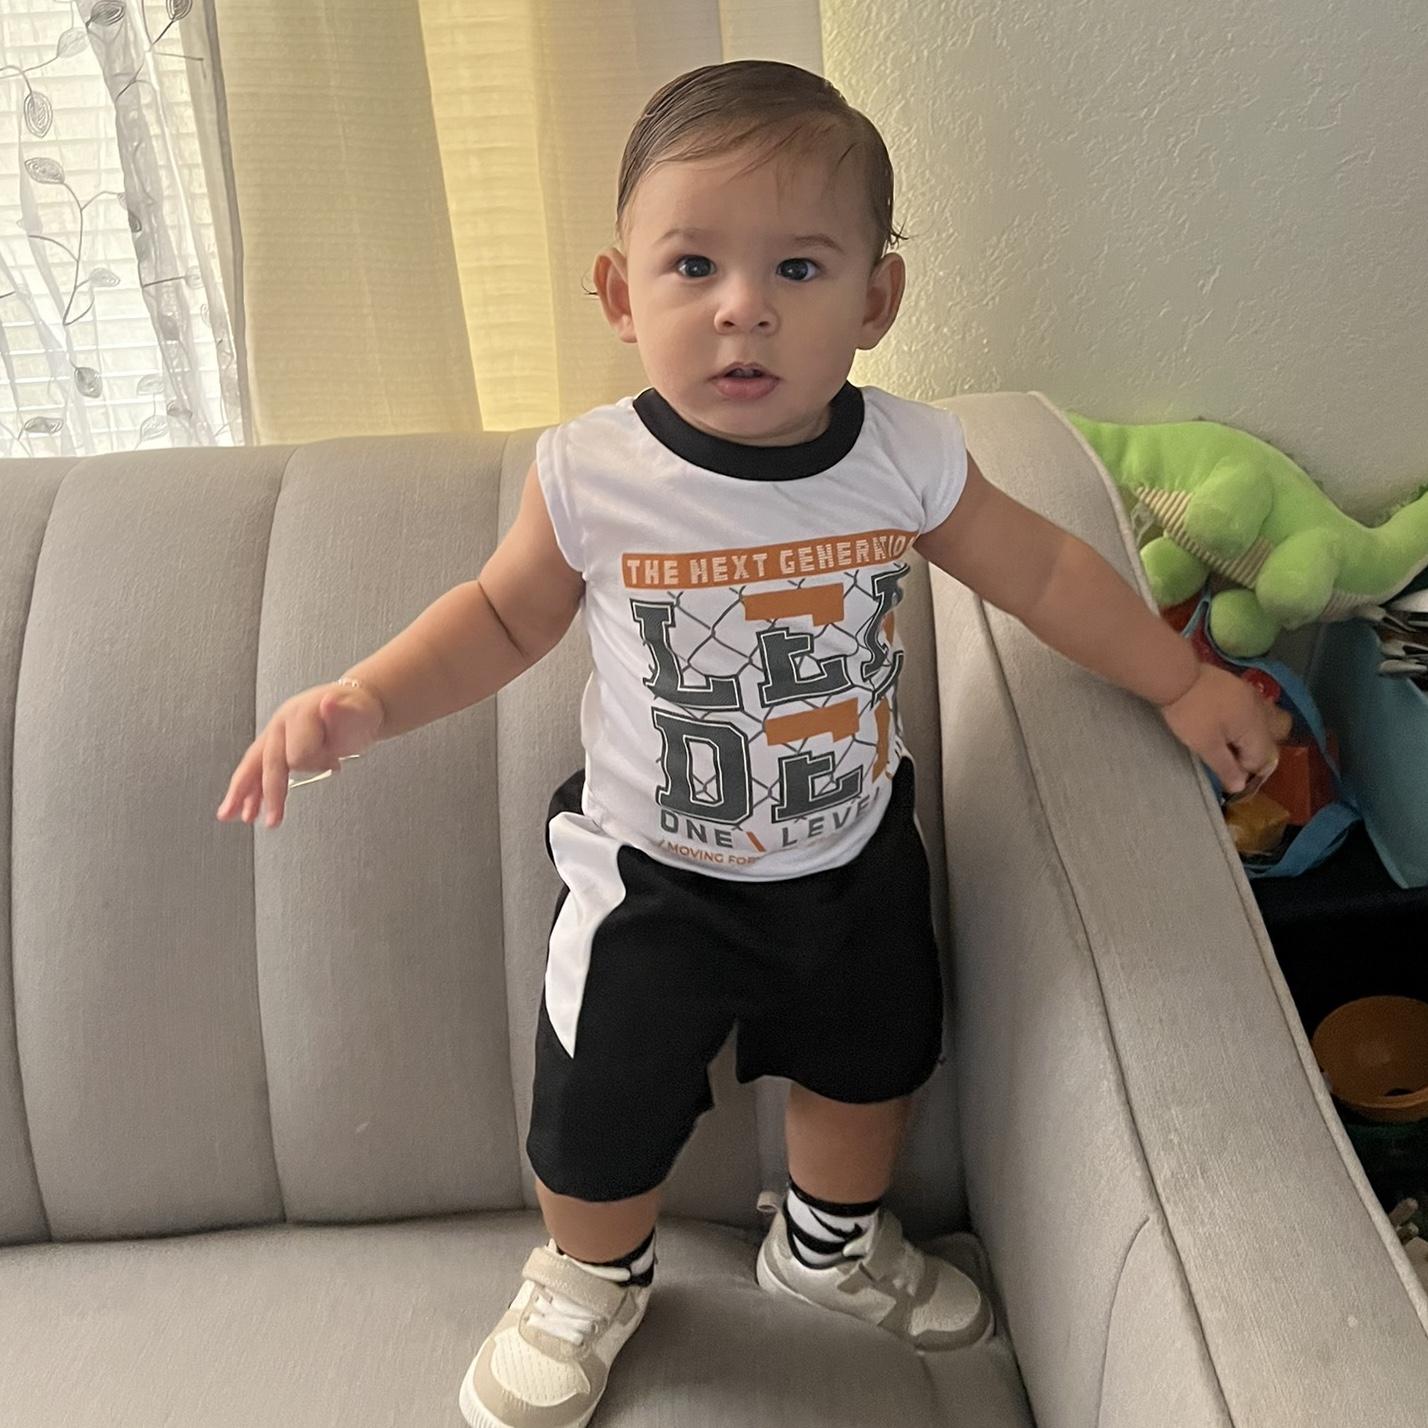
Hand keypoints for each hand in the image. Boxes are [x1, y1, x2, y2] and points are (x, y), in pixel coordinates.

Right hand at [215, 681, 385, 829]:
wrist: (354, 705)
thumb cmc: (357, 711)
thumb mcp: (358, 712)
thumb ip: (343, 712)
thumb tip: (330, 703)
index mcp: (300, 714)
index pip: (298, 753)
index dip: (315, 764)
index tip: (334, 765)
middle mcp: (282, 722)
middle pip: (269, 761)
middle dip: (270, 793)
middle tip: (273, 819)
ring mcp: (275, 733)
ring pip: (253, 765)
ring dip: (245, 793)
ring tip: (235, 815)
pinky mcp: (275, 744)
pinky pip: (257, 769)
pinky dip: (250, 791)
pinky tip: (247, 809)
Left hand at [1159, 664, 1293, 794]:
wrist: (1176, 676)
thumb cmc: (1190, 714)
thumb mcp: (1205, 745)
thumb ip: (1225, 767)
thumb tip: (1240, 787)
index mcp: (1256, 727)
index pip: (1262, 758)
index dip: (1245, 770)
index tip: (1225, 772)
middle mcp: (1261, 711)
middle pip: (1273, 738)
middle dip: (1256, 752)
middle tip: (1231, 756)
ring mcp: (1252, 695)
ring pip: (1267, 721)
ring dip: (1254, 736)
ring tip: (1229, 741)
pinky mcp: (1240, 687)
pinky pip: (1255, 708)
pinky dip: (1248, 720)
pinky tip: (1228, 723)